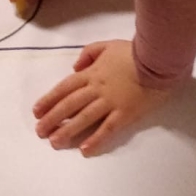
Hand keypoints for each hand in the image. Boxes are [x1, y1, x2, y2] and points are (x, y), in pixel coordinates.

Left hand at [33, 40, 169, 156]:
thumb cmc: (134, 52)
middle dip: (53, 119)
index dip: (49, 100)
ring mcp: (110, 102)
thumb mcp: (108, 45)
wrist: (158, 59)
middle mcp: (96, 89)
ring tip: (55, 142)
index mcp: (92, 73)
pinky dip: (95, 139)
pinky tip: (85, 150)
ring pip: (84, 118)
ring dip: (68, 131)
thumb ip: (89, 53)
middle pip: (70, 105)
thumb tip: (75, 67)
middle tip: (40, 132)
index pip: (64, 88)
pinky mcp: (125, 114)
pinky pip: (108, 128)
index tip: (37, 112)